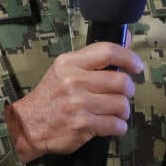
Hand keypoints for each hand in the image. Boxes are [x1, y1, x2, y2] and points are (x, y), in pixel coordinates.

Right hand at [3, 39, 143, 163]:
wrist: (28, 125)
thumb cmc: (51, 95)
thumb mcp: (65, 69)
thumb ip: (94, 57)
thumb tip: (126, 38)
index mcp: (70, 63)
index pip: (107, 52)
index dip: (128, 58)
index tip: (136, 66)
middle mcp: (74, 81)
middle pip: (120, 81)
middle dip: (128, 90)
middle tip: (123, 94)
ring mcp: (79, 104)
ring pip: (121, 105)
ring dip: (123, 111)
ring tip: (115, 112)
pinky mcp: (83, 125)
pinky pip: (116, 125)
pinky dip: (119, 127)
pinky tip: (112, 125)